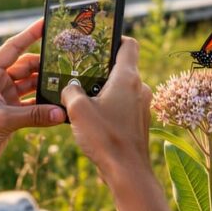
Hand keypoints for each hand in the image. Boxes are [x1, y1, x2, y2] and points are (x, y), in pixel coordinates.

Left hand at [0, 18, 65, 189]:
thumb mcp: (2, 120)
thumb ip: (34, 115)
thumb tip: (61, 112)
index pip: (13, 48)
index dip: (29, 34)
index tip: (45, 24)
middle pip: (26, 67)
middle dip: (44, 65)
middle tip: (65, 63)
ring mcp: (3, 98)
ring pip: (30, 85)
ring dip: (45, 86)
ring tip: (65, 84)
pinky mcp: (9, 113)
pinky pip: (31, 104)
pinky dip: (43, 105)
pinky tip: (57, 106)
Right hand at [60, 37, 152, 181]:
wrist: (127, 173)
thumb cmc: (105, 138)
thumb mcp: (78, 110)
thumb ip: (71, 91)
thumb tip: (69, 88)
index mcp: (128, 78)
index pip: (128, 45)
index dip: (115, 38)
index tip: (99, 40)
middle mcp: (140, 88)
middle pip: (122, 67)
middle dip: (102, 68)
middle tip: (81, 71)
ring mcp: (141, 106)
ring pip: (122, 88)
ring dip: (104, 90)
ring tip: (83, 97)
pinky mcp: (139, 122)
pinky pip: (124, 105)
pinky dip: (110, 106)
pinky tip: (93, 117)